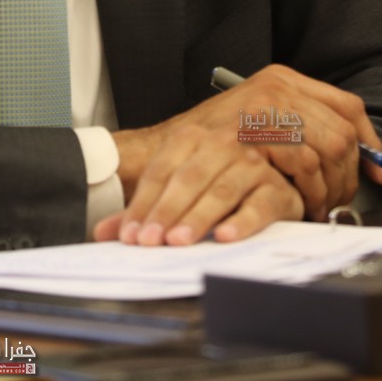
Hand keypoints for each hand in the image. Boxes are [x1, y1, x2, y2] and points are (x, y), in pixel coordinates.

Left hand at [93, 136, 304, 244]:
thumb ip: (142, 211)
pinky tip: (226, 236)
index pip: (160, 173)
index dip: (141, 205)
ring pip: (222, 191)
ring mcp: (253, 165)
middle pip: (188, 179)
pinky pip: (260, 205)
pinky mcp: (277, 190)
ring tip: (179, 241)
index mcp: (192, 139)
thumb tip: (103, 232)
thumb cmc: (218, 186)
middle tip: (150, 241)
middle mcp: (223, 145)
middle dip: (166, 212)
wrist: (269, 182)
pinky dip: (242, 222)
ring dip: (198, 218)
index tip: (128, 235)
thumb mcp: (178, 194)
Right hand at [99, 65, 381, 243]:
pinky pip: (305, 163)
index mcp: (281, 80)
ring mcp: (266, 108)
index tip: (379, 171)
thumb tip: (361, 154)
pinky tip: (305, 207)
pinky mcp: (256, 132)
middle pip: (341, 130)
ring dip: (330, 187)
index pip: (345, 105)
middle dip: (348, 175)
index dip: (369, 142)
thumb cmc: (209, 143)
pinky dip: (312, 191)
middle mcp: (277, 88)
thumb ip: (299, 127)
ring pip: (328, 148)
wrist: (161, 151)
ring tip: (320, 208)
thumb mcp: (258, 119)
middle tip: (339, 201)